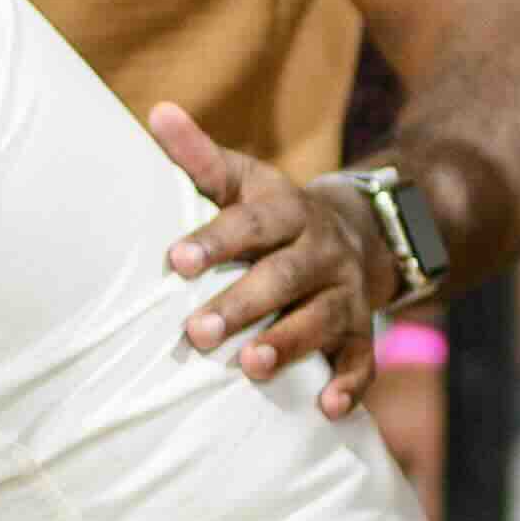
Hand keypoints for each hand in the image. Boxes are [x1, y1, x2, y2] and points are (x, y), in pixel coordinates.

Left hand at [150, 101, 390, 419]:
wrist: (361, 233)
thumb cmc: (275, 214)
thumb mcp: (245, 181)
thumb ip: (201, 157)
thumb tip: (157, 112)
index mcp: (289, 212)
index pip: (252, 223)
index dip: (216, 240)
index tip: (176, 260)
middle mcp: (322, 252)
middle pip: (285, 276)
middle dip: (243, 304)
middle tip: (197, 332)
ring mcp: (345, 294)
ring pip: (321, 319)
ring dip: (289, 343)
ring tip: (251, 366)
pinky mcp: (361, 331)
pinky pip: (362, 360)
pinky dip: (350, 385)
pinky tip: (327, 409)